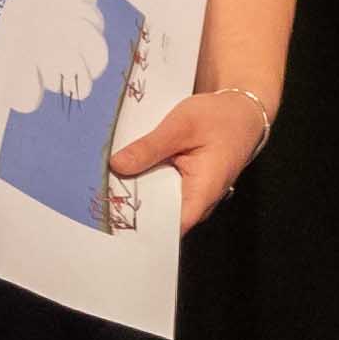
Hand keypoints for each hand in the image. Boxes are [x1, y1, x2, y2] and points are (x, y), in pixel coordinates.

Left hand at [108, 85, 273, 231]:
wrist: (241, 112)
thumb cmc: (219, 119)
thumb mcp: (181, 125)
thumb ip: (149, 147)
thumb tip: (116, 166)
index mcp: (201, 194)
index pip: (168, 227)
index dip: (139, 227)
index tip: (110, 220)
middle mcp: (196, 203)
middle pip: (158, 217)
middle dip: (129, 207)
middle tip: (96, 197)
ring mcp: (190, 196)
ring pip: (156, 204)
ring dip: (134, 194)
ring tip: (102, 185)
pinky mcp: (183, 186)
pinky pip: (159, 191)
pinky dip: (142, 183)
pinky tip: (122, 174)